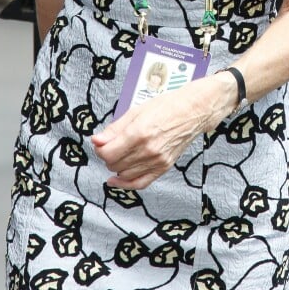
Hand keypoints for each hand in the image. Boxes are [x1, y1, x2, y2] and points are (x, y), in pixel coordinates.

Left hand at [92, 76, 230, 189]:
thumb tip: (96, 140)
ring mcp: (156, 161)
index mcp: (139, 133)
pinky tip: (117, 179)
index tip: (100, 143)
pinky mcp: (163, 167)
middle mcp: (148, 150)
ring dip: (116, 165)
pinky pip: (139, 183)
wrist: (192, 112)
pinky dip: (126, 183)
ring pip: (124, 174)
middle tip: (110, 145)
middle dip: (107, 155)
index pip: (107, 152)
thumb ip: (114, 128)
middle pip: (114, 164)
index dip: (100, 148)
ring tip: (119, 154)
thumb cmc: (167, 106)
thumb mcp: (136, 111)